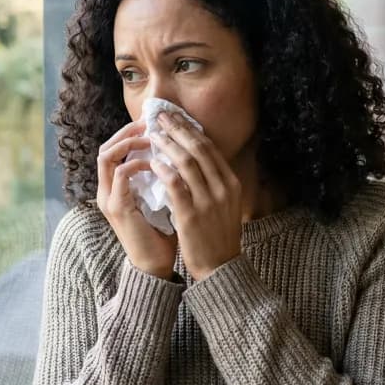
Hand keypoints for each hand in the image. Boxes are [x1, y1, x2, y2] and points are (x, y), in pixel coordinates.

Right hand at [96, 120, 177, 279]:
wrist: (156, 265)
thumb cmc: (161, 232)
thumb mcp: (158, 199)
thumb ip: (158, 178)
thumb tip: (174, 152)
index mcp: (115, 189)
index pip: (112, 150)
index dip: (129, 134)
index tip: (153, 125)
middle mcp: (106, 191)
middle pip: (104, 147)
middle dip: (127, 132)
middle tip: (150, 124)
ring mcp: (109, 199)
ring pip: (106, 156)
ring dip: (129, 143)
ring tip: (151, 137)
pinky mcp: (118, 208)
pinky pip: (121, 174)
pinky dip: (137, 163)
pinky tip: (155, 161)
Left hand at [148, 111, 242, 279]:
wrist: (219, 267)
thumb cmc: (217, 235)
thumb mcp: (225, 204)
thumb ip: (213, 182)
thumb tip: (196, 158)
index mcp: (231, 183)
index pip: (209, 148)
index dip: (190, 130)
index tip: (175, 119)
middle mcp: (223, 188)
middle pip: (198, 149)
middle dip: (178, 129)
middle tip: (161, 117)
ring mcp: (208, 200)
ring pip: (186, 162)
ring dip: (167, 145)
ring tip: (153, 135)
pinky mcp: (191, 214)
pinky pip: (175, 184)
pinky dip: (163, 170)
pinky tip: (153, 162)